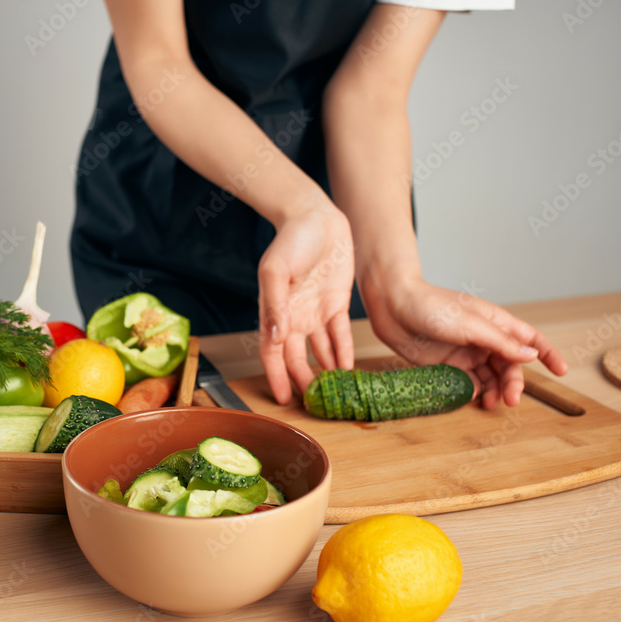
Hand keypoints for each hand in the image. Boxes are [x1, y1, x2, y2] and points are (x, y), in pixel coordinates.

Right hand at [258, 201, 355, 404]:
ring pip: (319, 352)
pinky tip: (348, 369)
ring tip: (332, 394)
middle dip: (302, 382)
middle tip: (312, 405)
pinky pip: (340, 335)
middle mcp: (294, 317)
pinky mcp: (336, 303)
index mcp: (275, 311)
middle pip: (297, 359)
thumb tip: (275, 336)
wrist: (315, 216)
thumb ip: (274, 303)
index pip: (273, 352)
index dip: (276, 376)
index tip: (281, 399)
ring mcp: (316, 312)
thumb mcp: (276, 269)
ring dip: (323, 372)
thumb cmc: (290, 239)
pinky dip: (343, 353)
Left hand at [360, 274, 567, 407]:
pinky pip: (466, 382)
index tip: (562, 371)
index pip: (530, 338)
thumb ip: (502, 342)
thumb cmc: (432, 307)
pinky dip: (471, 391)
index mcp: (495, 322)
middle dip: (514, 383)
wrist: (392, 307)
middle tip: (511, 400)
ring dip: (494, 391)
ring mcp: (465, 352)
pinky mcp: (445, 364)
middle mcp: (483, 338)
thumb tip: (531, 355)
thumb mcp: (472, 325)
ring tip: (489, 404)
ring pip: (489, 376)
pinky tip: (470, 396)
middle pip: (509, 365)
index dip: (548, 354)